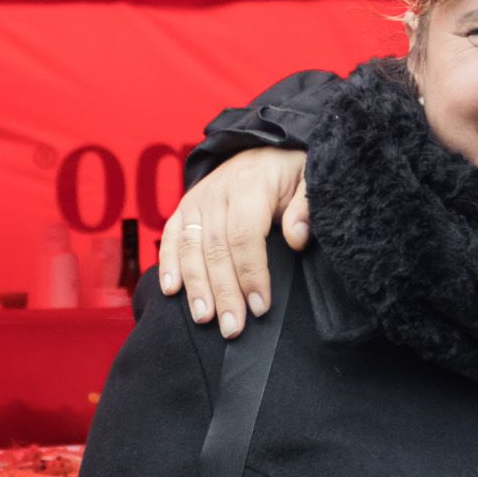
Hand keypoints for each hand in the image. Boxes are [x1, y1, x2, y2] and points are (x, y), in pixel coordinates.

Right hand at [157, 149, 311, 337]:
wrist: (265, 148)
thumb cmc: (291, 173)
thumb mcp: (309, 180)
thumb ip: (306, 206)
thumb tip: (297, 237)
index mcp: (250, 184)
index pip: (245, 235)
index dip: (251, 273)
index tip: (261, 307)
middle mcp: (218, 192)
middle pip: (216, 249)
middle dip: (224, 292)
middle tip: (233, 328)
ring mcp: (197, 200)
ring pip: (191, 247)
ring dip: (196, 286)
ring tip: (204, 318)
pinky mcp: (185, 208)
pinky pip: (171, 237)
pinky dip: (168, 263)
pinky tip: (171, 291)